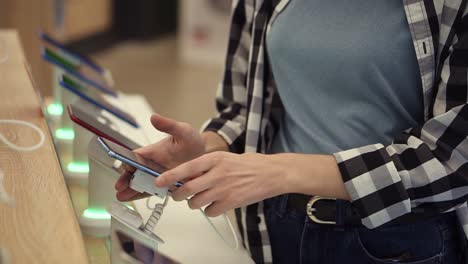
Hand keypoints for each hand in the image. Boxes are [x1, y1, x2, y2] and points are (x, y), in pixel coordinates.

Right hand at [115, 114, 205, 200]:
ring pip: (141, 182)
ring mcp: (158, 175)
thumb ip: (168, 125)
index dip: (129, 161)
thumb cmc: (192, 140)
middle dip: (126, 179)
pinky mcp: (165, 184)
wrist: (205, 153)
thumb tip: (154, 117)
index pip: (136, 156)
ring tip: (122, 196)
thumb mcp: (182, 130)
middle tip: (120, 186)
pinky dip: (141, 194)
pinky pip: (151, 190)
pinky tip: (132, 199)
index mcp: (153, 151)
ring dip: (131, 189)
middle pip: (135, 171)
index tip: (126, 167)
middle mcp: (153, 163)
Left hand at [155, 152, 288, 216]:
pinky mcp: (230, 202)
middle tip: (178, 195)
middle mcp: (216, 174)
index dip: (168, 177)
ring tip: (202, 198)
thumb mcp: (224, 158)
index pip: (185, 169)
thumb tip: (185, 177)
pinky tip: (217, 203)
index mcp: (213, 159)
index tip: (158, 182)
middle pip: (186, 189)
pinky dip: (210, 210)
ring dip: (193, 203)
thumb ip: (205, 166)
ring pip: (195, 203)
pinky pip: (209, 211)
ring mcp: (223, 189)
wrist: (270, 173)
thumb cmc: (248, 165)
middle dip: (177, 195)